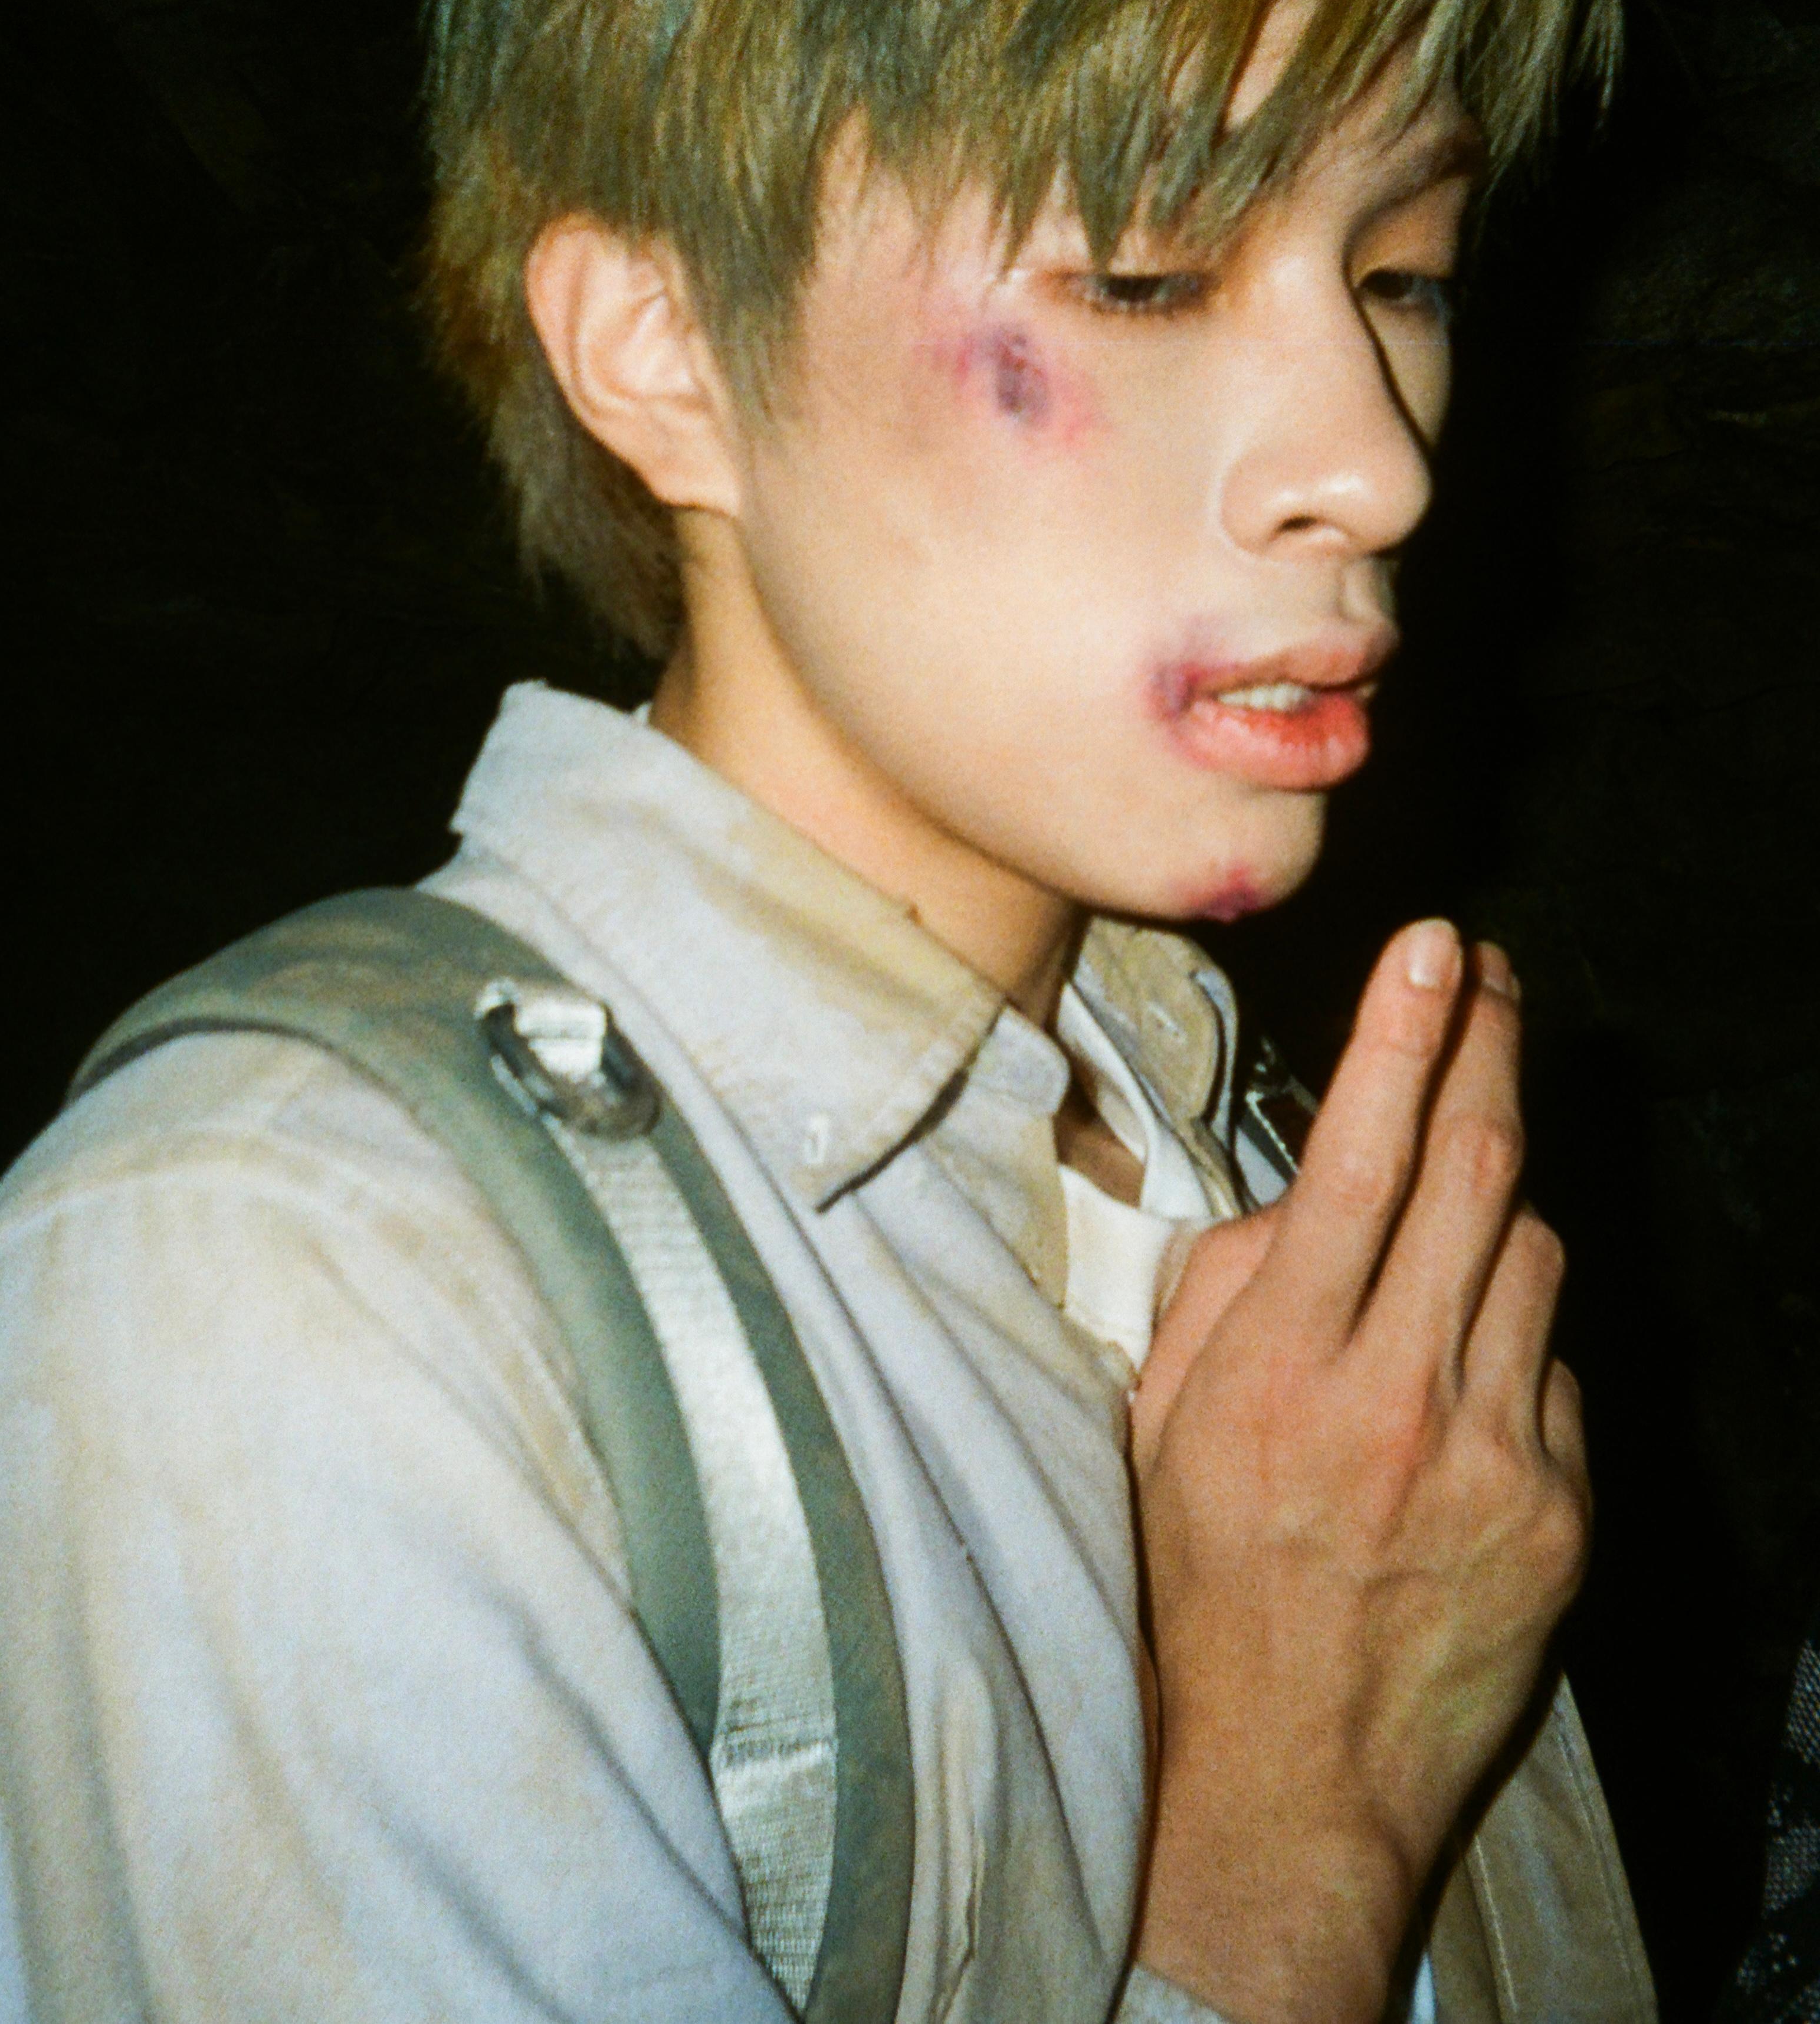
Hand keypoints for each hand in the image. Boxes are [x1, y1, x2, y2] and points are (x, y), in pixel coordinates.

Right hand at [1131, 921, 1587, 2023]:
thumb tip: (1302, 1192)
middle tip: (1495, 977)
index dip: (1401, 1036)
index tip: (1434, 948)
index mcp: (1281, 1367)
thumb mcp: (1159, 1422)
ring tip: (1460, 1181)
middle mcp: (1396, 1397)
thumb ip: (1226, 1287)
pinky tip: (1460, 1370)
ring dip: (1503, 1191)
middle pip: (1477, 1174)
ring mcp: (1495, 1455)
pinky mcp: (1560, 1509)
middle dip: (1489, 1049)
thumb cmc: (1202, 1580)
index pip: (1357, 1160)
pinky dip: (1511, 1337)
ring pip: (1534, 1254)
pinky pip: (1553, 1367)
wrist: (1293, 1773)